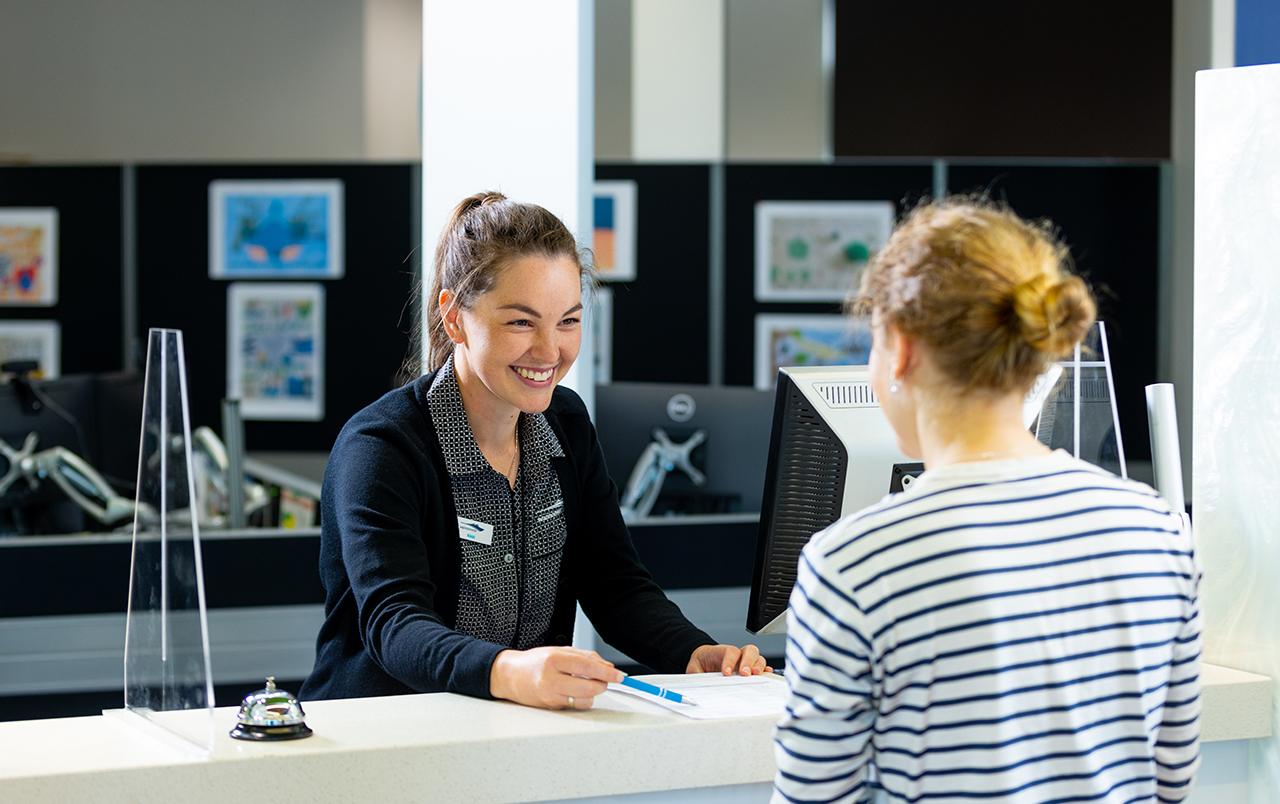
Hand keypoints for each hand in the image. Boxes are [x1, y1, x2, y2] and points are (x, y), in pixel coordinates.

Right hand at [489, 646, 623, 709]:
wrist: (510, 676)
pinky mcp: (550, 707)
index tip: (619, 675)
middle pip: (588, 687)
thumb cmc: (534, 662)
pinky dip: (581, 699)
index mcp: (553, 659)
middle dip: (603, 684)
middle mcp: (550, 678)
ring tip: (586, 684)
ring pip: (584, 699)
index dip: (607, 672)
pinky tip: (575, 691)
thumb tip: (607, 667)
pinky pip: (575, 705)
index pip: (587, 666)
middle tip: (605, 680)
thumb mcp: (559, 650)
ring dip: (592, 693)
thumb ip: (584, 656)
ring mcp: (550, 695)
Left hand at [686, 643, 771, 675]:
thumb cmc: (700, 664)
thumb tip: (697, 684)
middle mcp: (736, 654)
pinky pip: (761, 667)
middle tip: (744, 674)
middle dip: (748, 662)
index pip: (730, 651)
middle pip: (749, 650)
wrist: (702, 660)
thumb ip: (696, 674)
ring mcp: (745, 661)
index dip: (730, 661)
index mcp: (721, 651)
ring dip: (758, 666)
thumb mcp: (694, 668)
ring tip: (756, 676)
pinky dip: (765, 671)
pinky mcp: (750, 669)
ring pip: (758, 657)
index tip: (726, 673)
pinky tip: (766, 676)